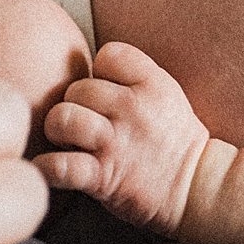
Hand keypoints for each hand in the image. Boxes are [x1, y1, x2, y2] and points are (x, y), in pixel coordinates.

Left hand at [38, 42, 209, 234]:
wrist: (195, 188)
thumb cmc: (174, 140)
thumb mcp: (167, 93)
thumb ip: (134, 76)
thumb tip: (90, 70)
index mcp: (152, 83)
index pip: (108, 55)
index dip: (101, 73)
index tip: (107, 95)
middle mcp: (133, 108)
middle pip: (76, 88)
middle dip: (75, 106)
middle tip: (84, 125)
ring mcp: (116, 142)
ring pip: (61, 118)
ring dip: (58, 133)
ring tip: (69, 143)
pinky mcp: (102, 177)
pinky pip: (58, 165)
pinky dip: (47, 168)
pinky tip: (55, 169)